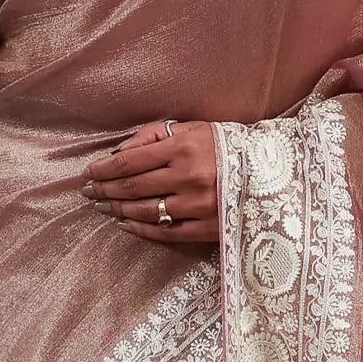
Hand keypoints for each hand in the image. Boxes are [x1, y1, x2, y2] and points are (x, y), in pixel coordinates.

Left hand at [84, 119, 218, 244]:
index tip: (89, 173)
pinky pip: (165, 233)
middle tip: (88, 192)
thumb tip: (119, 152)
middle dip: (105, 190)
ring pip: (145, 211)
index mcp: (185, 148)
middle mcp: (189, 178)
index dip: (104, 169)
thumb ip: (155, 134)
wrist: (274, 174)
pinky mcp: (207, 229)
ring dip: (118, 210)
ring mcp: (198, 206)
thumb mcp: (195, 128)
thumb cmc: (229, 147)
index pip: (130, 161)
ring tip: (103, 206)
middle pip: (133, 188)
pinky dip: (141, 230)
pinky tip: (126, 224)